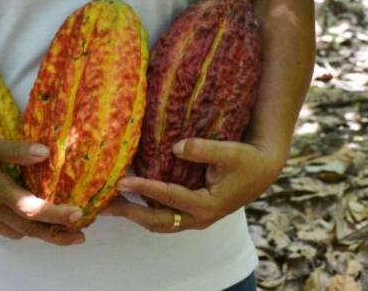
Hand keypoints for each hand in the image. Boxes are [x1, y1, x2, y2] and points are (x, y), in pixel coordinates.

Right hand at [0, 126, 84, 244]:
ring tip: (57, 227)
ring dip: (37, 232)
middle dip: (57, 234)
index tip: (78, 215)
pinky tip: (21, 220)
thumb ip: (16, 151)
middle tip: (80, 235)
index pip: (33, 209)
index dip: (58, 215)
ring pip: (15, 232)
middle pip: (29, 229)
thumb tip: (46, 153)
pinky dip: (15, 229)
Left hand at [104, 138, 282, 232]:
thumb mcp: (228, 152)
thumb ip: (202, 149)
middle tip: (104, 205)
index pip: (169, 198)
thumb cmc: (247, 160)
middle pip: (157, 221)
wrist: (264, 169)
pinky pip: (165, 215)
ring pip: (159, 222)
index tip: (122, 182)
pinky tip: (132, 198)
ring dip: (135, 214)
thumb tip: (175, 146)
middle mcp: (197, 218)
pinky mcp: (192, 210)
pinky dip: (146, 209)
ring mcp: (194, 217)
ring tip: (110, 205)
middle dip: (130, 213)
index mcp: (206, 206)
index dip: (145, 189)